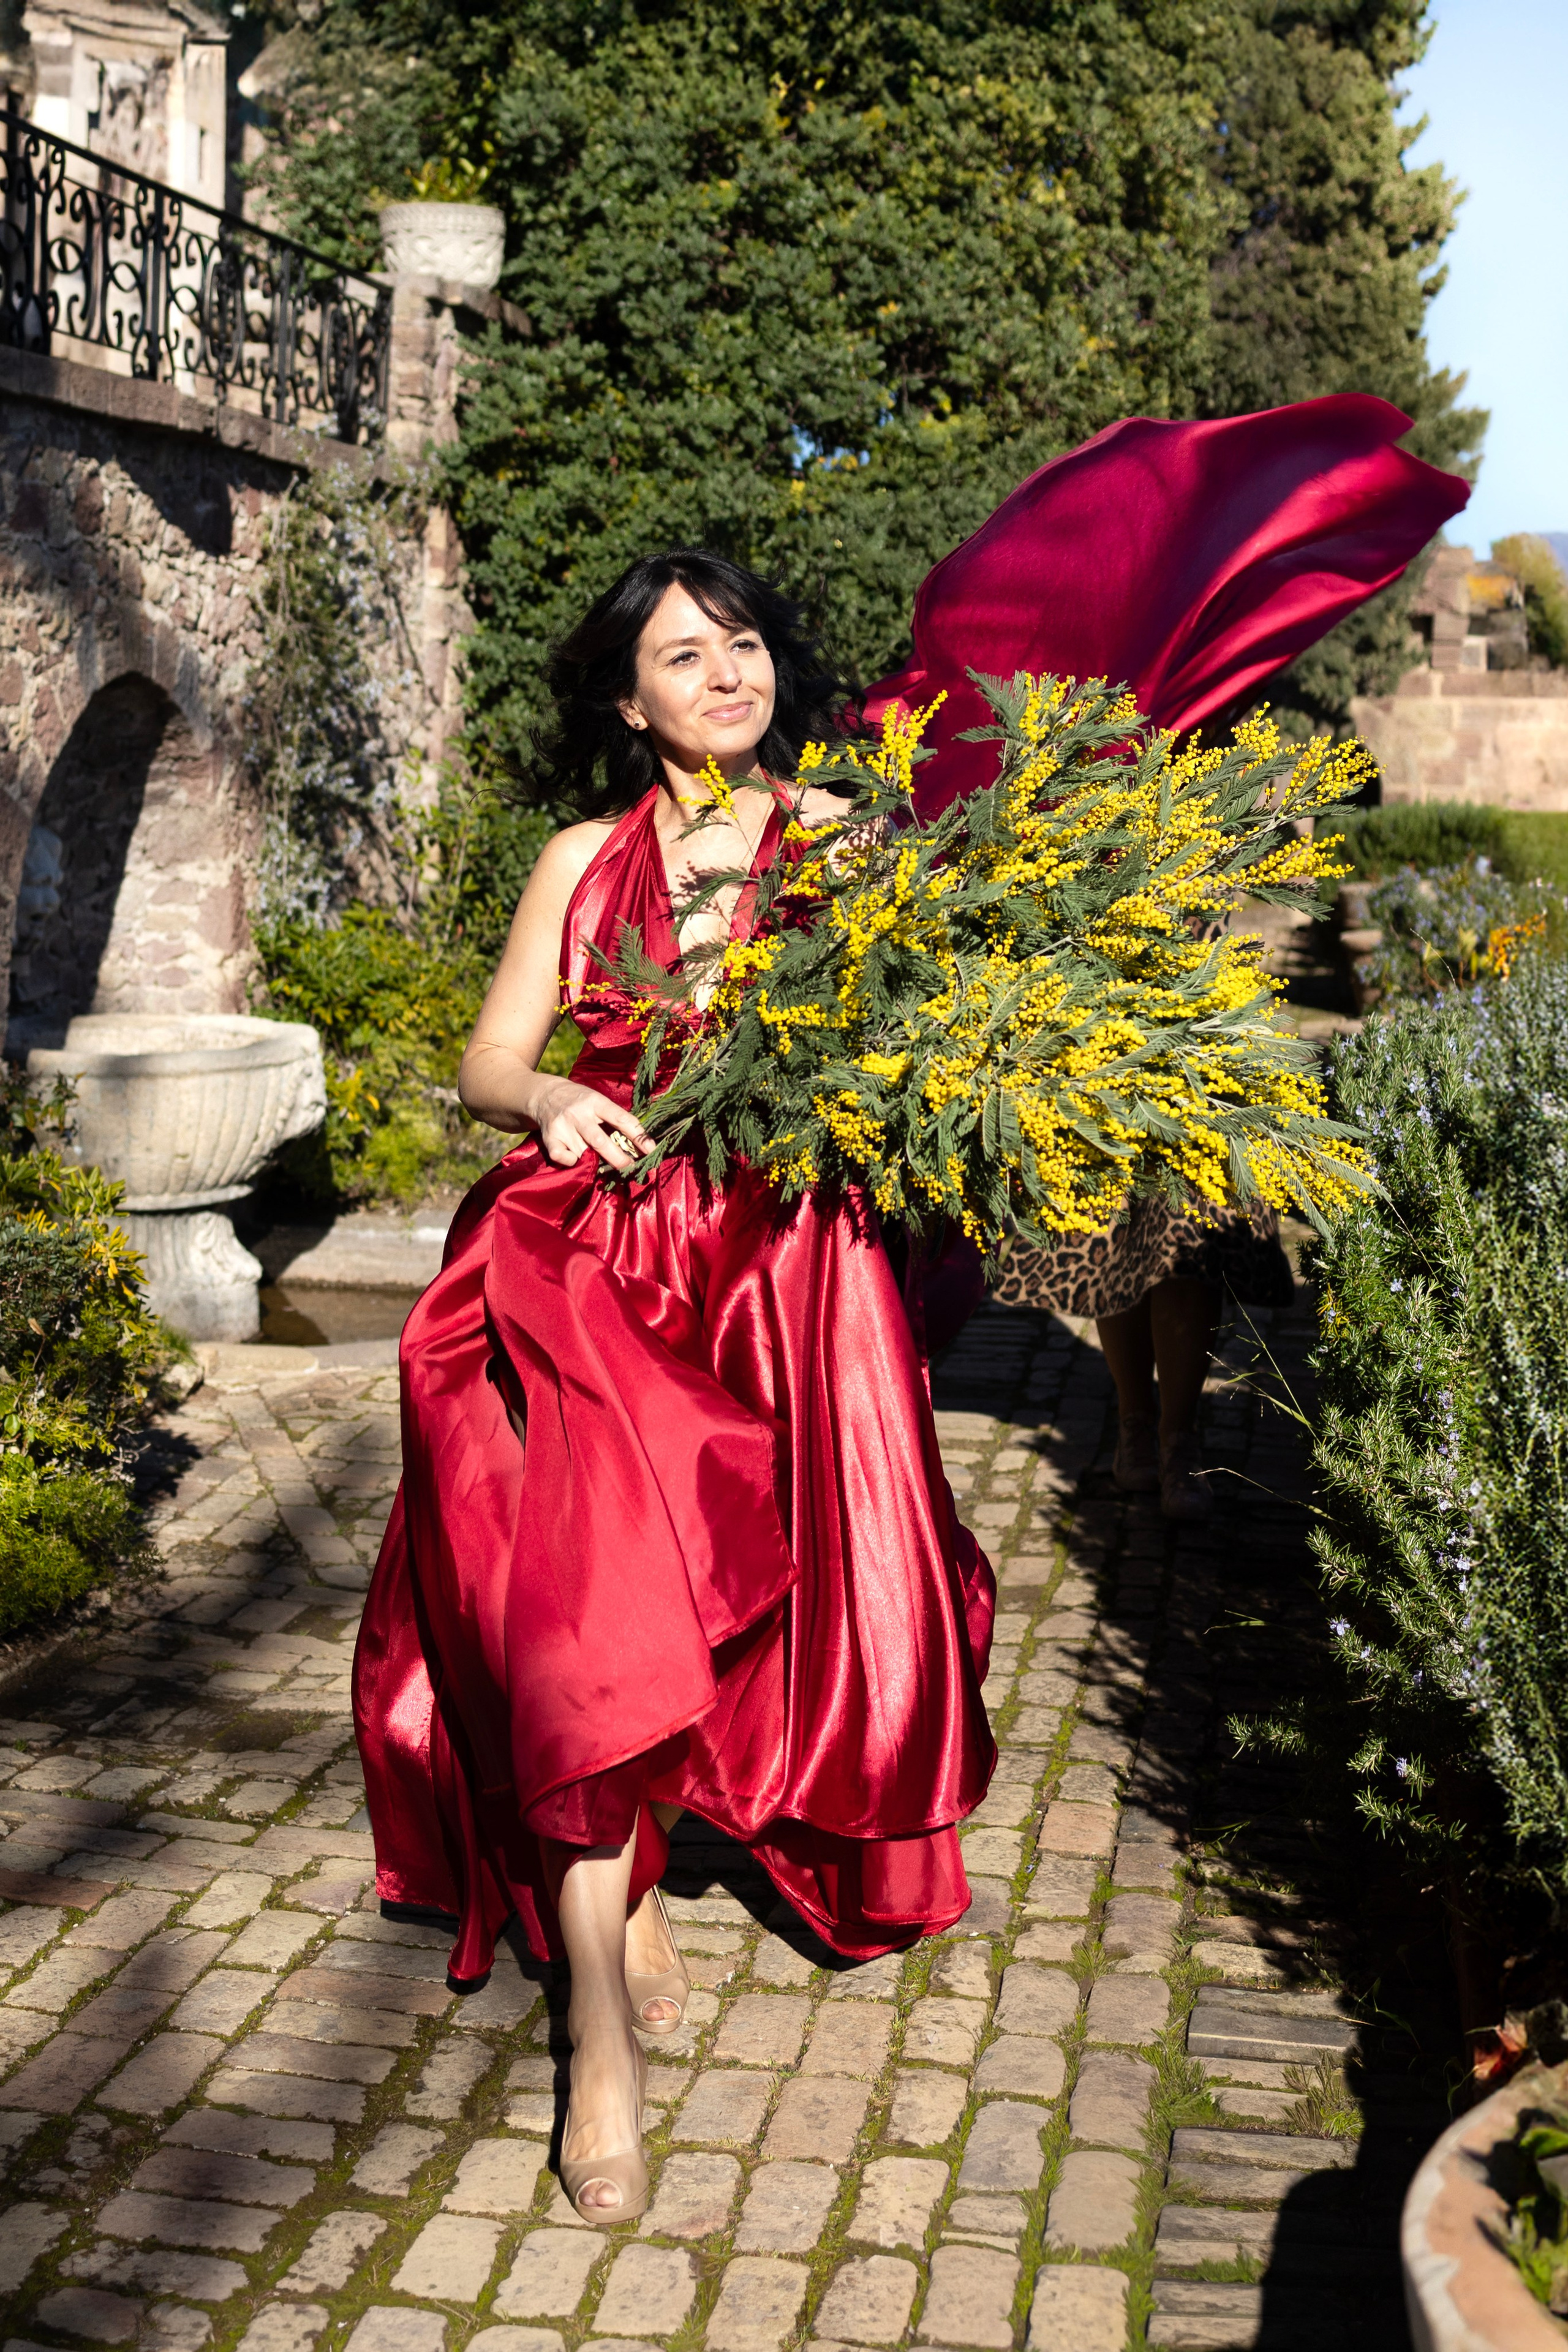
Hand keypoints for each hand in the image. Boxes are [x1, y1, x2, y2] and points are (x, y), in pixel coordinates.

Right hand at [530, 1078, 654, 1170]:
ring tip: (600, 1161)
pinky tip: (575, 1158)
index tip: (651, 1150)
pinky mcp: (550, 1138)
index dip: (638, 1136)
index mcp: (595, 1102)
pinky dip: (571, 1162)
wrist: (544, 1094)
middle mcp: (578, 1114)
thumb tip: (639, 1144)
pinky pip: (563, 1158)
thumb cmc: (580, 1101)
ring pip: (583, 1154)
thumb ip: (614, 1118)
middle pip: (600, 1142)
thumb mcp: (598, 1100)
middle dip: (618, 1158)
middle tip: (630, 1167)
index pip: (621, 1119)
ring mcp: (562, 1126)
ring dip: (594, 1162)